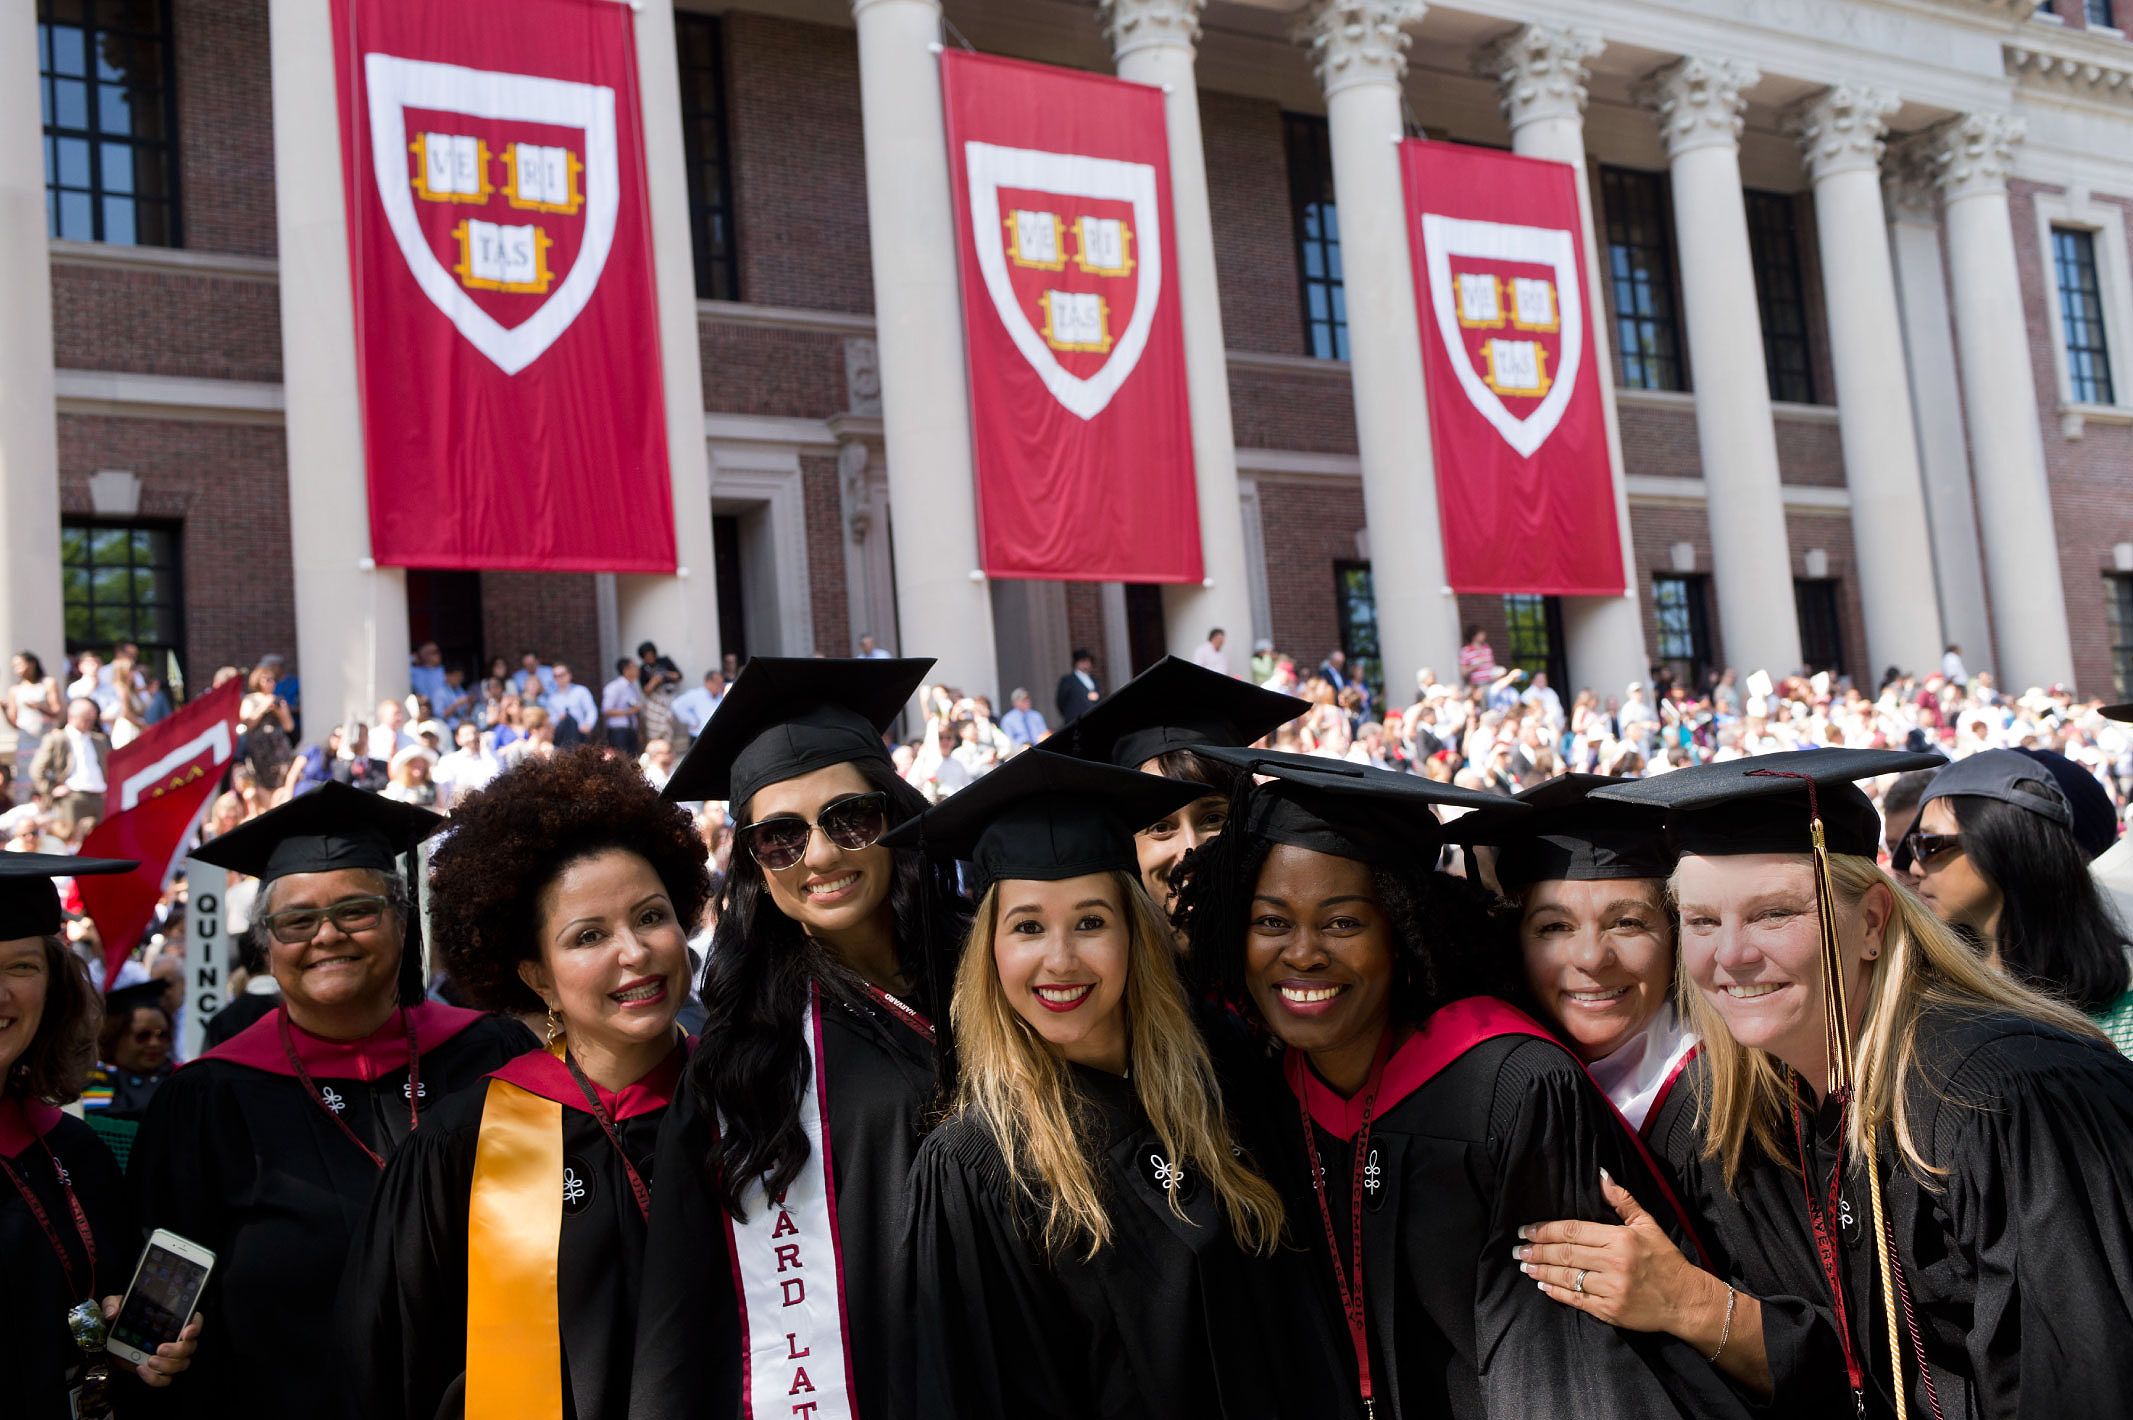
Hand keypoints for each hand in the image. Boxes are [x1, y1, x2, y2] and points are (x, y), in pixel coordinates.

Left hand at [101, 1297, 203, 1385]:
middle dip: (178, 1350)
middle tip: (159, 1349)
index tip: (186, 1332)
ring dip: (167, 1365)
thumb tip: (113, 1313)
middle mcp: (175, 1338)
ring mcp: (168, 1357)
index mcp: (173, 1320)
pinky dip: (155, 1378)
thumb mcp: (115, 1304)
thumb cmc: (119, 1319)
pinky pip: (165, 1380)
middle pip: (190, 1347)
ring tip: (149, 1361)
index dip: (196, 1327)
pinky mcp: (156, 1371)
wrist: (107, 1342)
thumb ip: (113, 1304)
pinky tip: (141, 1369)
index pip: (195, 1322)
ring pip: (181, 1364)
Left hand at [1514, 1170, 1710, 1333]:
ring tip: (1524, 1265)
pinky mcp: (1610, 1311)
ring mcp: (1611, 1289)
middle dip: (1536, 1250)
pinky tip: (1542, 1285)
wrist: (1686, 1301)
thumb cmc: (1666, 1260)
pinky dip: (1556, 1292)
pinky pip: (1576, 1299)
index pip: (1573, 1230)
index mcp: (1620, 1239)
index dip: (1545, 1229)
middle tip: (1517, 1249)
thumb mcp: (1648, 1225)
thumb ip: (1622, 1200)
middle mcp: (1613, 1263)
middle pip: (1565, 1253)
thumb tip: (1601, 1174)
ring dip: (1541, 1270)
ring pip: (1566, 1276)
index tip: (1526, 1229)